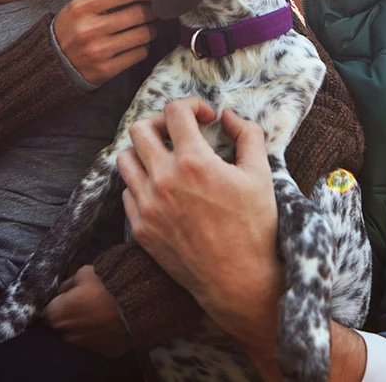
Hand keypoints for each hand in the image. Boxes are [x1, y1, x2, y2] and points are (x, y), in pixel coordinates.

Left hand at [43, 265, 131, 356]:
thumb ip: (68, 284)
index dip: (56, 303)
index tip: (65, 297)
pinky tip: (108, 322)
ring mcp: (86, 346)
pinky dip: (99, 333)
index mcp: (57, 316)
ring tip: (97, 312)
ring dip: (83, 326)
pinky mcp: (104, 351)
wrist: (137, 301)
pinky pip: (96, 341)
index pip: (46, 312)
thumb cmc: (105, 284)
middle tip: (82, 303)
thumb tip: (62, 291)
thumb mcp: (83, 273)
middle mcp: (67, 335)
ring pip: (78, 335)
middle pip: (61, 326)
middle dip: (68, 315)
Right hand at [53, 0, 156, 84]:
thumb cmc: (72, 28)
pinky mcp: (106, 69)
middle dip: (151, 11)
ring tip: (147, 27)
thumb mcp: (79, 6)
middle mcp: (90, 28)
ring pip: (143, 34)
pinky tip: (137, 43)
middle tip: (152, 10)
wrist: (53, 61)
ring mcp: (99, 51)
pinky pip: (139, 54)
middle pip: (137, 14)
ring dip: (150, 29)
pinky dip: (143, 46)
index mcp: (82, 7)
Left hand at [117, 99, 282, 356]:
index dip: (192, 105)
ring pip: (124, 159)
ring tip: (167, 159)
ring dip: (145, 151)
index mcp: (193, 161)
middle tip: (181, 134)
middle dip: (163, 123)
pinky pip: (127, 192)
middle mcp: (163, 180)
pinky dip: (141, 183)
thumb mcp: (261, 174)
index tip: (206, 119)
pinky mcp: (141, 228)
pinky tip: (164, 189)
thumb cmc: (255, 227)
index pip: (175, 111)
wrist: (239, 280)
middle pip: (140, 129)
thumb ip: (247, 134)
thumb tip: (228, 116)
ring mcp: (148, 205)